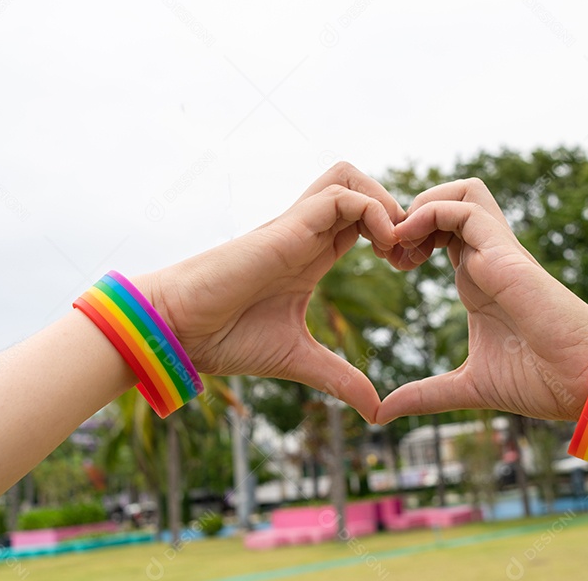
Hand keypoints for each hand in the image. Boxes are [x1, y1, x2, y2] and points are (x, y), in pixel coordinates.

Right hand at [139, 163, 403, 421]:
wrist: (180, 331)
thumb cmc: (225, 339)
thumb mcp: (299, 360)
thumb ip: (339, 378)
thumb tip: (375, 410)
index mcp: (312, 255)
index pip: (363, 221)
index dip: (394, 235)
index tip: (408, 269)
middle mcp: (306, 233)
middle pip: (360, 188)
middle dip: (397, 212)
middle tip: (408, 255)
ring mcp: (296, 225)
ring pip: (350, 178)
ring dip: (384, 203)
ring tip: (394, 248)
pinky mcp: (288, 225)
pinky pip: (341, 194)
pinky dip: (372, 212)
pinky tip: (381, 250)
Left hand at [377, 178, 587, 422]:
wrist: (583, 382)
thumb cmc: (539, 381)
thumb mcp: (467, 386)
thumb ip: (425, 394)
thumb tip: (383, 414)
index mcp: (478, 281)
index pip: (440, 234)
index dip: (408, 239)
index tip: (389, 266)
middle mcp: (488, 258)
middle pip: (449, 201)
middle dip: (410, 214)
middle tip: (388, 251)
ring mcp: (498, 252)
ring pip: (461, 192)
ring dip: (421, 206)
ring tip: (400, 243)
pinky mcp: (505, 251)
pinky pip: (464, 208)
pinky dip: (429, 213)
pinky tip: (409, 245)